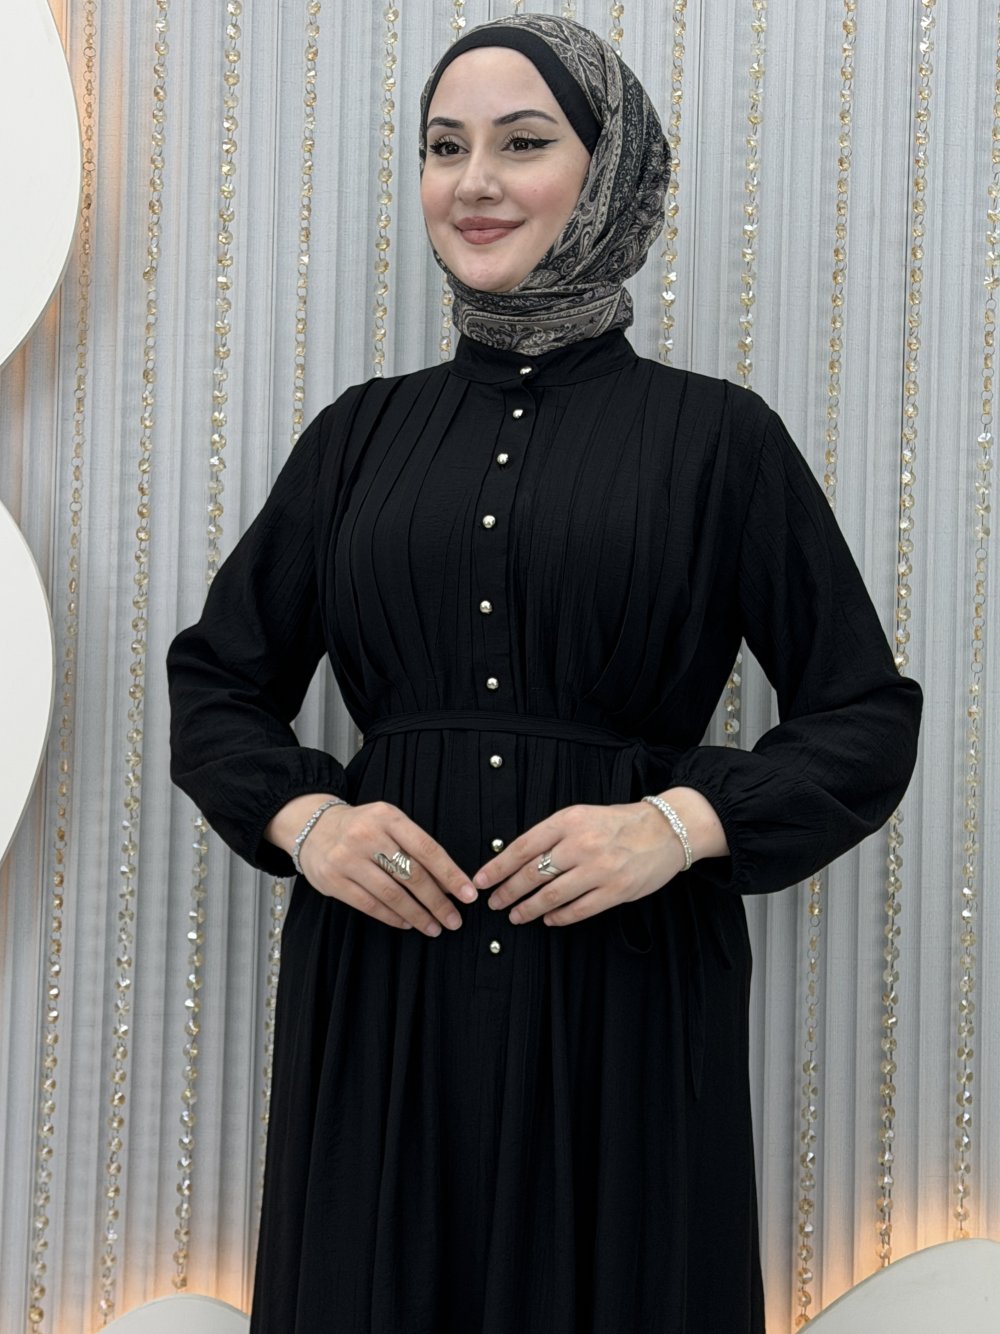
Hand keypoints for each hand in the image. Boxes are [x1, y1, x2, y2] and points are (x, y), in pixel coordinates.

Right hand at [267, 795, 476, 936]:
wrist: (313, 828)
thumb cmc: (362, 828)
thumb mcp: (389, 823)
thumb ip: (415, 847)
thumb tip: (449, 882)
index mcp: (388, 817)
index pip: (427, 849)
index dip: (451, 874)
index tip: (468, 894)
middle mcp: (367, 835)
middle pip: (411, 874)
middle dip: (438, 901)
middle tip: (454, 919)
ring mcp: (347, 858)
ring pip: (392, 893)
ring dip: (418, 915)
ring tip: (434, 927)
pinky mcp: (333, 880)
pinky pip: (370, 904)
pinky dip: (392, 917)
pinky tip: (407, 923)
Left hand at [473, 800, 688, 927]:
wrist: (666, 830)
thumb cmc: (619, 823)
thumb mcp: (582, 816)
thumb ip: (553, 835)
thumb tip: (516, 859)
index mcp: (569, 820)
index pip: (523, 847)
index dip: (498, 867)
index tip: (482, 881)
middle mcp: (581, 844)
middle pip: (532, 874)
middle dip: (508, 892)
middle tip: (494, 903)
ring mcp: (599, 869)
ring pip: (551, 895)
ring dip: (528, 909)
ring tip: (516, 916)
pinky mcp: (616, 891)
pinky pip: (578, 910)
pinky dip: (558, 917)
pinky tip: (547, 919)